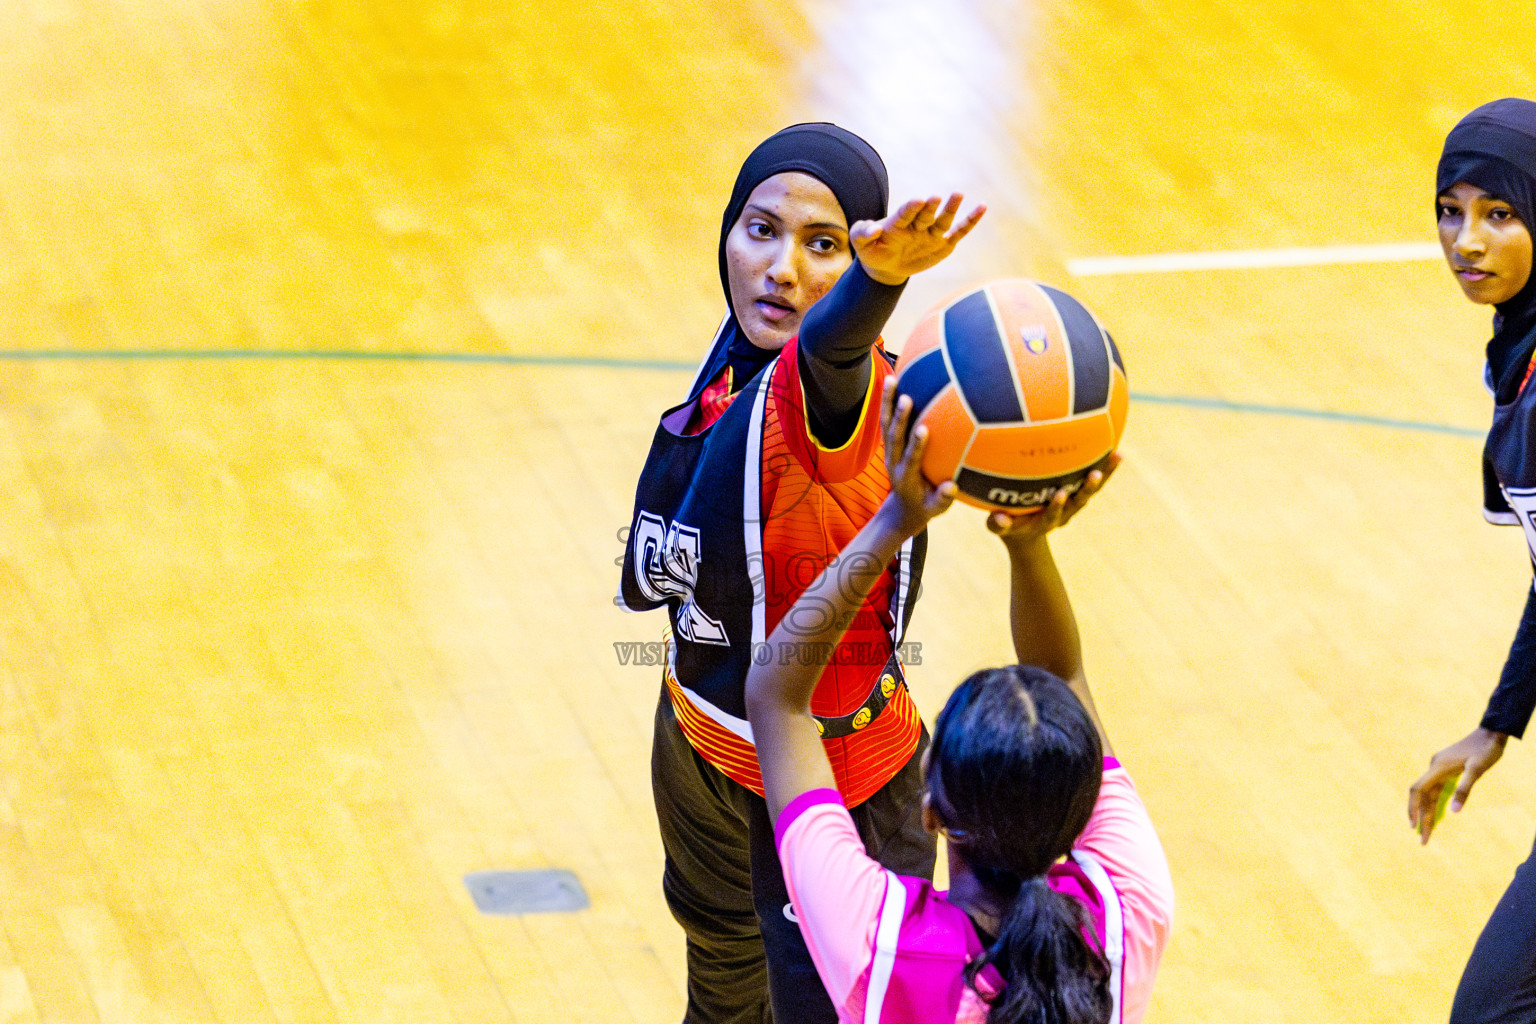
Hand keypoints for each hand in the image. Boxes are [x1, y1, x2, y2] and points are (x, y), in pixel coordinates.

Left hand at [851, 194, 985, 285]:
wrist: (885, 265)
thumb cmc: (872, 249)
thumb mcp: (860, 242)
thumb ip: (862, 233)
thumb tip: (874, 230)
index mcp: (898, 222)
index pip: (905, 213)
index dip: (911, 207)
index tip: (918, 200)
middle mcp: (917, 224)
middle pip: (925, 214)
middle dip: (930, 207)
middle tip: (935, 198)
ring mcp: (932, 233)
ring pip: (943, 220)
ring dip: (951, 208)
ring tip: (958, 194)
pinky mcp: (944, 243)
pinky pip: (959, 231)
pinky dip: (971, 221)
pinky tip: (982, 208)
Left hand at [877, 378, 956, 538]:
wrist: (903, 508)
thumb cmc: (926, 506)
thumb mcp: (936, 509)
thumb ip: (942, 499)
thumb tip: (952, 487)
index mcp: (907, 476)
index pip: (911, 458)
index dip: (916, 444)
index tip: (923, 428)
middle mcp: (894, 460)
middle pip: (894, 437)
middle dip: (899, 418)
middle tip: (905, 397)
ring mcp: (889, 451)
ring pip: (886, 424)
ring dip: (887, 402)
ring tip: (891, 378)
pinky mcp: (889, 444)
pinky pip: (887, 420)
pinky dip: (888, 401)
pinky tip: (895, 378)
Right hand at [987, 453, 1120, 548]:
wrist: (1027, 535)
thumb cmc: (1010, 526)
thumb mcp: (1001, 528)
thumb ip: (998, 525)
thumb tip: (996, 518)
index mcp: (1046, 521)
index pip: (1053, 514)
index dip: (1057, 506)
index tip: (1059, 494)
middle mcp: (1065, 513)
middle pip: (1080, 500)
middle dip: (1088, 488)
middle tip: (1095, 474)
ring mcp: (1074, 503)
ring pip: (1092, 489)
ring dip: (1106, 474)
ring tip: (1118, 456)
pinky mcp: (1079, 493)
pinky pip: (1095, 478)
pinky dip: (1105, 465)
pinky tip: (1114, 446)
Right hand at [1408, 727, 1507, 843]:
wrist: (1491, 733)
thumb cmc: (1486, 750)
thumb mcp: (1477, 770)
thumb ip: (1465, 790)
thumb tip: (1455, 812)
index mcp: (1438, 768)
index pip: (1418, 791)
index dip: (1413, 809)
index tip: (1414, 827)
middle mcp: (1434, 767)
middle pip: (1422, 796)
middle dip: (1421, 818)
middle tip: (1423, 840)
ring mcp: (1439, 767)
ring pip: (1428, 793)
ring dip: (1427, 812)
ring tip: (1428, 831)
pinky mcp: (1445, 768)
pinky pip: (1435, 789)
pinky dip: (1433, 803)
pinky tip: (1436, 814)